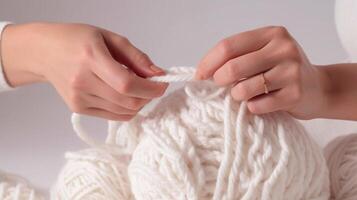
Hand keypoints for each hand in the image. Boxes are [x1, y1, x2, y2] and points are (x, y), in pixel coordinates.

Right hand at [1, 22, 167, 120]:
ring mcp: (79, 98)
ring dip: (139, 103)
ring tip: (137, 88)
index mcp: (91, 58)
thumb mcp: (109, 38)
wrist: (45, 52)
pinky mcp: (79, 109)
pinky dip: (127, 109)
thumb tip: (158, 74)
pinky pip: (113, 116)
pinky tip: (125, 96)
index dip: (151, 88)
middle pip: (128, 101)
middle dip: (148, 97)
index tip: (162, 84)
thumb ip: (136, 57)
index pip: (127, 84)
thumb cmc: (76, 40)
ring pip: (123, 112)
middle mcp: (83, 81)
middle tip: (153, 86)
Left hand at [195, 26, 329, 118]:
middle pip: (233, 67)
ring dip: (236, 96)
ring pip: (243, 89)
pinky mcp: (295, 94)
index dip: (208, 63)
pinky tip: (260, 103)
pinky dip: (252, 108)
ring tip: (245, 95)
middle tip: (221, 87)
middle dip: (219, 81)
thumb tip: (203, 73)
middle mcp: (282, 48)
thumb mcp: (264, 54)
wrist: (319, 89)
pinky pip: (257, 106)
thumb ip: (239, 57)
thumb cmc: (283, 71)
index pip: (228, 46)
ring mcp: (291, 71)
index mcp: (270, 34)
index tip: (199, 76)